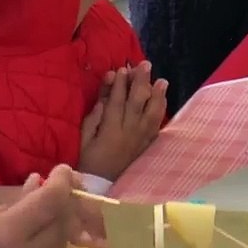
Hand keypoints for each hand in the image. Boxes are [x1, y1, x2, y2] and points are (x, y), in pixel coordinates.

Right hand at [77, 62, 166, 180]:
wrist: (101, 183)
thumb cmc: (88, 157)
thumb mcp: (85, 136)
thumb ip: (95, 116)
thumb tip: (106, 95)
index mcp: (110, 130)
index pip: (117, 102)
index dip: (120, 85)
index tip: (122, 69)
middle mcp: (129, 132)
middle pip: (137, 103)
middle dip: (141, 82)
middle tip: (145, 65)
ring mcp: (141, 138)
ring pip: (152, 113)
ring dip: (157, 95)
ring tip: (162, 80)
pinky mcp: (147, 144)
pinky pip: (157, 125)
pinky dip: (161, 110)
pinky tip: (163, 99)